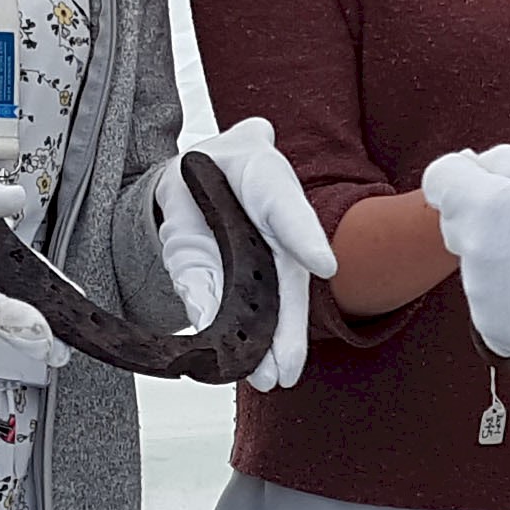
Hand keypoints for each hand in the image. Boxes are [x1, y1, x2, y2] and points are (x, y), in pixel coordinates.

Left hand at [155, 117, 337, 392]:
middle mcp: (268, 244)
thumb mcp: (242, 145)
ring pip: (254, 313)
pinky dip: (210, 328)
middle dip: (287, 331)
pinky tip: (216, 355)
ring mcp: (241, 270)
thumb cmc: (228, 163)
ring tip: (267, 379)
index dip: (305, 237)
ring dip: (258, 348)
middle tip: (289, 368)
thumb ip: (253, 144)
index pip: (291, 215)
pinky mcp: (205, 282)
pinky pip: (206, 305)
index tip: (323, 264)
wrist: (186, 181)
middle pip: (283, 290)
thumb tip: (261, 131)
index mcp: (278, 199)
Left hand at [419, 146, 509, 362]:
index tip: (491, 185)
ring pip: (480, 267)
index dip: (465, 178)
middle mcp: (470, 251)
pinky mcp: (492, 329)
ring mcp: (479, 294)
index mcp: (480, 205)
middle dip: (488, 223)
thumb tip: (471, 165)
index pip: (439, 180)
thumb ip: (500, 162)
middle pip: (460, 226)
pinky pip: (496, 304)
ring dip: (506, 263)